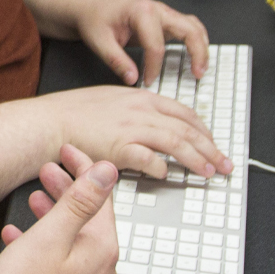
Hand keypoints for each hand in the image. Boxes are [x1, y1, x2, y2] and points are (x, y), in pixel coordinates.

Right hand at [0, 145, 119, 273]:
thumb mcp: (50, 237)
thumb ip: (81, 202)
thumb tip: (108, 172)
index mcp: (103, 252)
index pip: (102, 198)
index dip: (84, 168)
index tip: (67, 151)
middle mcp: (102, 273)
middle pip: (90, 220)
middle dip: (68, 191)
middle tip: (47, 170)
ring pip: (74, 242)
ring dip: (55, 217)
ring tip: (33, 200)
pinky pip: (62, 265)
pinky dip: (45, 246)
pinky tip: (20, 240)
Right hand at [9, 85, 227, 179]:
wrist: (50, 121)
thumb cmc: (73, 114)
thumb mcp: (112, 100)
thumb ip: (135, 110)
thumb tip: (153, 124)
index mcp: (141, 98)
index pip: (184, 113)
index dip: (203, 130)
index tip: (212, 143)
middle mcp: (141, 111)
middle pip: (188, 129)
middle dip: (211, 148)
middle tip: (224, 164)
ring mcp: (131, 129)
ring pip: (176, 143)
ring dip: (197, 159)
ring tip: (208, 172)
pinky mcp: (119, 148)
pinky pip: (149, 159)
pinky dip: (162, 168)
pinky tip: (167, 175)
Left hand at [75, 0, 209, 86]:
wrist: (93, 6)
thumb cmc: (96, 19)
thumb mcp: (99, 41)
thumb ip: (116, 61)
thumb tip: (133, 79)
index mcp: (141, 11)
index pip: (156, 44)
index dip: (154, 67)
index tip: (148, 81)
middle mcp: (157, 9)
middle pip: (188, 29)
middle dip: (197, 53)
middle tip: (197, 74)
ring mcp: (164, 13)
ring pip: (194, 26)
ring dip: (202, 46)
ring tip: (201, 68)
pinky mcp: (166, 20)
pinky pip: (189, 28)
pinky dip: (197, 41)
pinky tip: (197, 56)